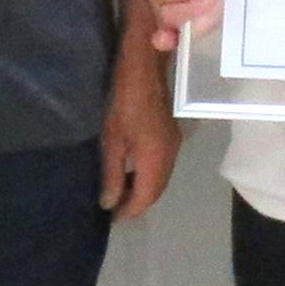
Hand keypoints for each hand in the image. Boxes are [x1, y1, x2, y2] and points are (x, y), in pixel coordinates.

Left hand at [97, 52, 179, 219]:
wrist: (145, 68)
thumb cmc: (124, 103)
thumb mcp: (112, 141)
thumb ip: (113, 175)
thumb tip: (110, 203)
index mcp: (156, 160)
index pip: (146, 197)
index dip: (130, 210)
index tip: (112, 218)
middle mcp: (170, 156)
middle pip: (157, 191)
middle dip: (138, 203)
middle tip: (116, 209)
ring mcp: (174, 145)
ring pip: (162, 179)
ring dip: (144, 189)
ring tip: (121, 193)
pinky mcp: (172, 136)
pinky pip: (163, 166)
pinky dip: (149, 176)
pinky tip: (133, 171)